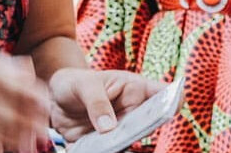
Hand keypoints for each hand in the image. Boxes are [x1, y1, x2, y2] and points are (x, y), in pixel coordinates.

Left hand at [48, 68, 166, 139]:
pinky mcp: (102, 146)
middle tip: (127, 135)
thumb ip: (97, 103)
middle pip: (147, 126)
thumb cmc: (77, 83)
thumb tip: (108, 128)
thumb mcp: (85, 85)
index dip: (174, 100)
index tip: (174, 107)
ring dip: (120, 148)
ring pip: (128, 145)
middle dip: (140, 133)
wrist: (56, 97)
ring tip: (108, 146)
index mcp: (135, 90)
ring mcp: (119, 131)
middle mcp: (132, 113)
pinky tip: (93, 151)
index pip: (163, 93)